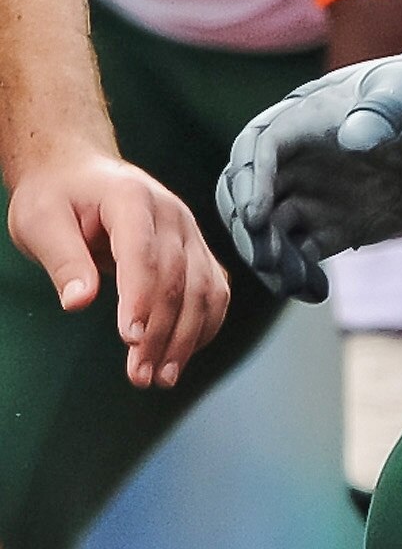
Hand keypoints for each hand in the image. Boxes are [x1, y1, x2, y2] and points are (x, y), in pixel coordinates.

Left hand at [8, 148, 230, 388]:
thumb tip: (78, 301)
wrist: (80, 172)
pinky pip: (213, 292)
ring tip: (162, 376)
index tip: (131, 340)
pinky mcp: (196, 251)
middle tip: (139, 374)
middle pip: (178, 279)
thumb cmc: (57, 196)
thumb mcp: (40, 221)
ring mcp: (190, 232)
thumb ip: (62, 259)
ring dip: (187, 338)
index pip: (143, 253)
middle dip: (162, 332)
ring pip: (204, 290)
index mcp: (131, 198)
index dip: (141, 299)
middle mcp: (172, 214)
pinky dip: (204, 326)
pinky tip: (182, 354)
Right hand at [216, 53, 401, 302]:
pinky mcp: (329, 227)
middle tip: (267, 260)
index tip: (255, 217)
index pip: (257, 149)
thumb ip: (381, 112)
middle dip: (248, 228)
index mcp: (301, 120)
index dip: (251, 182)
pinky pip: (298, 255)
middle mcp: (295, 161)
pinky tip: (315, 292)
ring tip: (295, 284)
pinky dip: (297, 275)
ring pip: (268, 232)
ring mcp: (309, 196)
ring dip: (271, 260)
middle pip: (245, 194)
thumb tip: (354, 137)